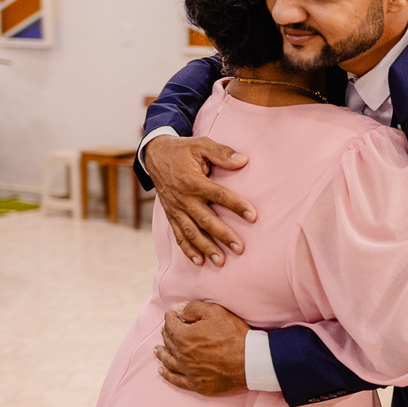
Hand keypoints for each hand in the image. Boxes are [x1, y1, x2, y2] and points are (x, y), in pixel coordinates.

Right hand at [144, 135, 255, 265]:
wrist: (154, 155)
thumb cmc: (182, 150)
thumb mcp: (201, 144)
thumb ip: (222, 153)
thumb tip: (243, 160)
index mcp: (193, 181)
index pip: (218, 195)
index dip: (236, 205)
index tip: (253, 216)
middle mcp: (183, 198)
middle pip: (206, 220)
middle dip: (223, 235)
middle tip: (240, 249)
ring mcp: (176, 209)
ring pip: (192, 232)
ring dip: (206, 248)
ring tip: (221, 261)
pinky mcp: (171, 215)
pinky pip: (178, 235)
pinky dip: (188, 249)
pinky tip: (199, 261)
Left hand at [154, 301, 247, 394]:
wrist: (249, 361)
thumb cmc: (233, 335)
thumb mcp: (215, 312)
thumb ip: (194, 308)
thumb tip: (179, 309)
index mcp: (184, 336)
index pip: (170, 324)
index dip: (169, 317)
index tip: (171, 314)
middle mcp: (181, 355)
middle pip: (168, 342)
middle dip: (166, 333)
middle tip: (165, 329)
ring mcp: (188, 371)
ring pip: (168, 361)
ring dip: (161, 354)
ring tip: (157, 350)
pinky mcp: (196, 384)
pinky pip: (176, 379)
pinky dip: (167, 374)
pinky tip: (162, 370)